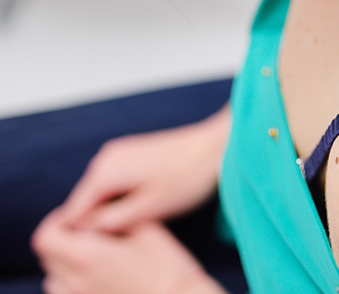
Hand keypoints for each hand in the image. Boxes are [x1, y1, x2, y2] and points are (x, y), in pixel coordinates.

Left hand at [33, 210, 222, 293]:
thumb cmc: (169, 267)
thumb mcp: (149, 230)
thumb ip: (118, 218)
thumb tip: (100, 214)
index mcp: (88, 256)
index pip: (46, 236)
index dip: (58, 221)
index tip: (80, 217)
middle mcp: (77, 281)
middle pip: (46, 256)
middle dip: (61, 239)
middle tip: (87, 232)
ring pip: (52, 278)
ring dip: (63, 262)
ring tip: (90, 255)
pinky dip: (71, 282)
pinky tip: (97, 276)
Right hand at [54, 107, 230, 232]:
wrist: (217, 145)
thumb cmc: (189, 177)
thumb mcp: (150, 209)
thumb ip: (112, 221)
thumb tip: (85, 230)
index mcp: (104, 173)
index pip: (73, 212)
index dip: (85, 233)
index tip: (110, 241)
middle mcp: (104, 158)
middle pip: (85, 201)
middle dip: (100, 219)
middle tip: (130, 230)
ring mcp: (117, 152)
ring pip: (101, 191)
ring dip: (113, 207)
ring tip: (141, 216)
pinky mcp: (131, 152)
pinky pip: (114, 180)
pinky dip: (123, 194)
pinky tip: (146, 201)